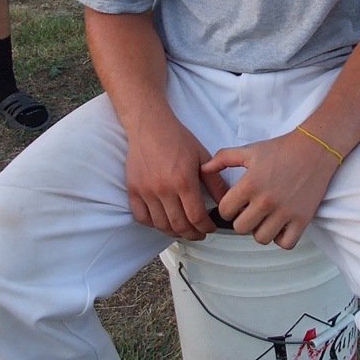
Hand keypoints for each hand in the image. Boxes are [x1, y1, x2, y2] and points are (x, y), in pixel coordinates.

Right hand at [125, 113, 227, 240]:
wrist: (149, 125)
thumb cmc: (178, 139)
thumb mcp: (202, 157)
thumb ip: (214, 182)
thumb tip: (226, 201)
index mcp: (183, 181)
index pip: (196, 217)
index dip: (206, 227)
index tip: (210, 227)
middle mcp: (163, 189)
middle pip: (179, 225)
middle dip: (193, 234)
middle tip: (199, 233)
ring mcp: (146, 191)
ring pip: (160, 224)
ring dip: (174, 232)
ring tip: (183, 230)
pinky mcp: (133, 189)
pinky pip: (141, 217)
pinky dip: (152, 224)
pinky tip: (162, 222)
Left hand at [202, 128, 339, 248]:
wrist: (315, 149)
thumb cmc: (280, 149)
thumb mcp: (249, 150)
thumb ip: (223, 159)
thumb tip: (203, 169)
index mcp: (250, 184)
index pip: (225, 211)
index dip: (227, 208)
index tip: (236, 204)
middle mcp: (266, 200)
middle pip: (240, 228)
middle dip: (242, 221)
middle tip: (250, 212)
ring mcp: (285, 211)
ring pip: (261, 239)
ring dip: (260, 231)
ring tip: (265, 219)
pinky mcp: (302, 219)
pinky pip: (286, 243)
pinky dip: (281, 238)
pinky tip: (280, 225)